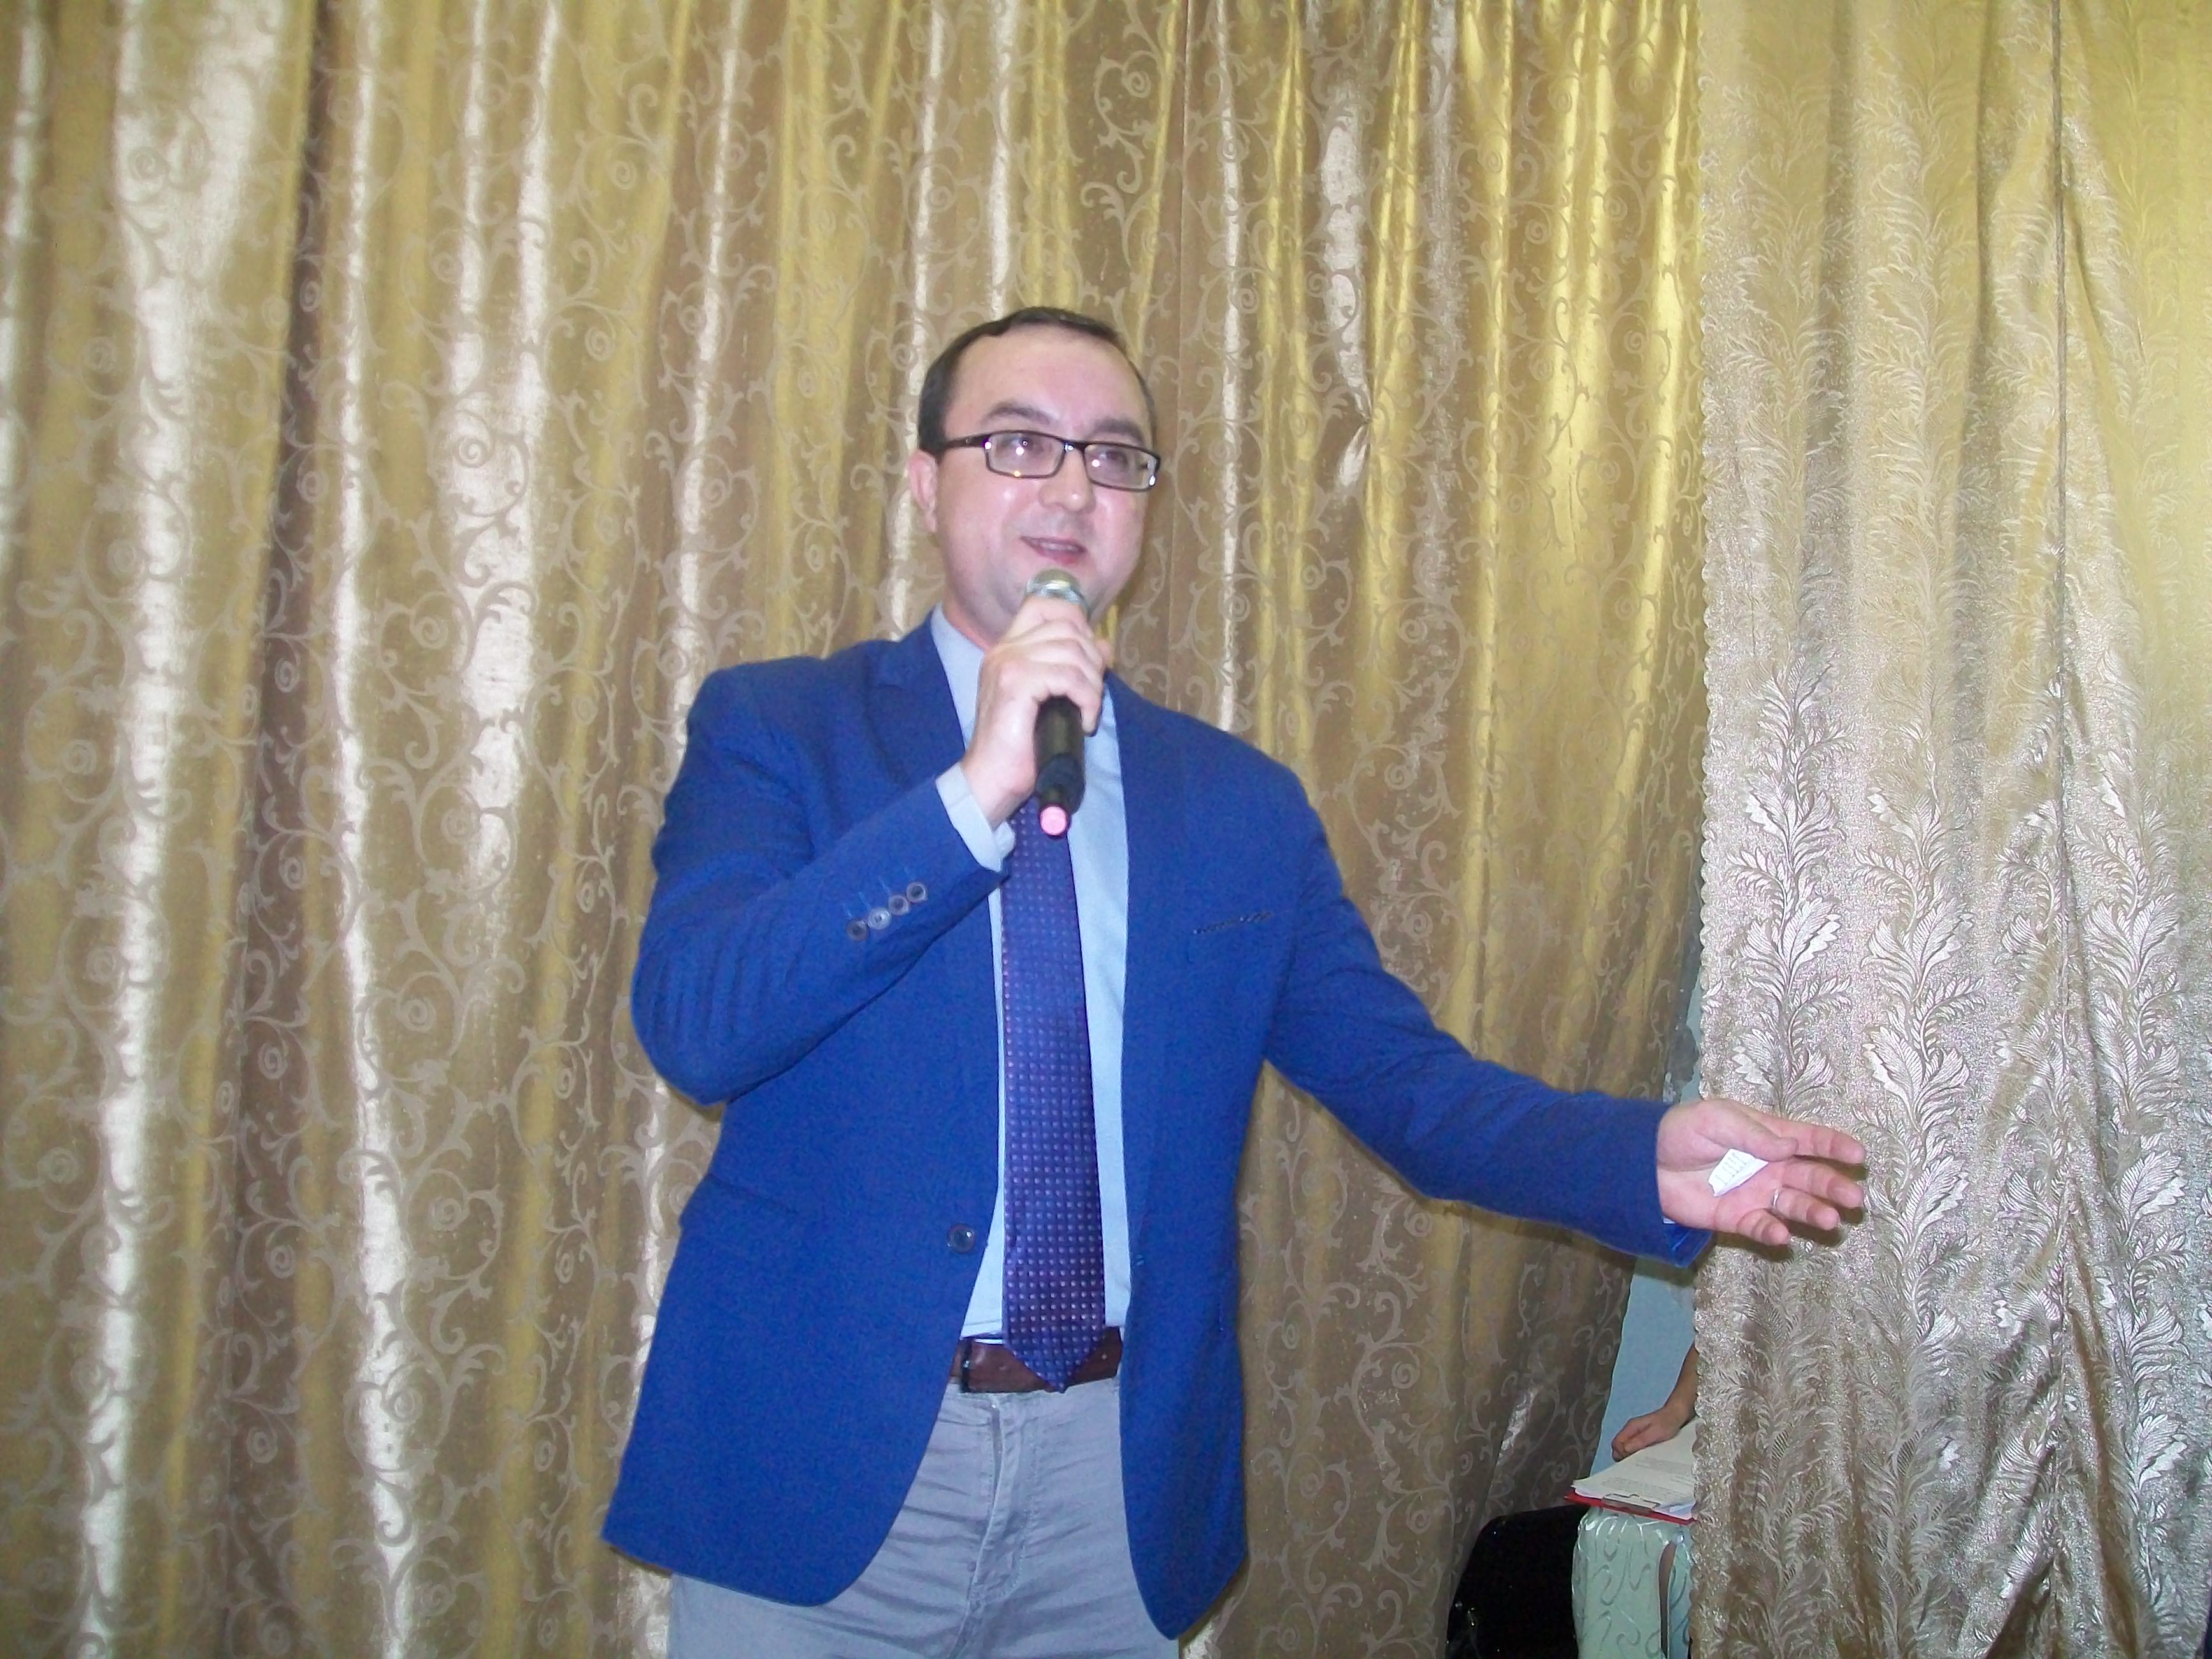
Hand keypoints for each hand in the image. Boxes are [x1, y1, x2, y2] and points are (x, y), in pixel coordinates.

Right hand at [960, 591, 1111, 825]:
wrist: (991, 779)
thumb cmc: (1021, 745)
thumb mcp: (1051, 698)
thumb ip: (1071, 667)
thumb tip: (1104, 646)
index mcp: (1007, 648)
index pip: (1045, 606)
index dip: (1077, 622)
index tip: (1087, 659)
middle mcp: (1004, 649)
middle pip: (1067, 627)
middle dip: (1092, 659)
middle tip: (1092, 694)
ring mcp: (1007, 663)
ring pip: (1072, 651)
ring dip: (1092, 683)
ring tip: (1088, 711)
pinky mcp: (1016, 684)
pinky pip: (1068, 676)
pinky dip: (1087, 699)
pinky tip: (1084, 722)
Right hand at [1611, 1399, 1690, 1459]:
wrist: (1677, 1415)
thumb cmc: (1667, 1423)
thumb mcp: (1654, 1433)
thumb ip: (1639, 1441)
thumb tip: (1624, 1450)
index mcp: (1631, 1427)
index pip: (1616, 1443)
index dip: (1620, 1454)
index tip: (1630, 1462)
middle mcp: (1631, 1430)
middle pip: (1619, 1446)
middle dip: (1624, 1456)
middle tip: (1635, 1465)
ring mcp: (1636, 1433)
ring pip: (1626, 1447)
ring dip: (1630, 1455)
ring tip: (1641, 1464)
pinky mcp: (1642, 1437)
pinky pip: (1634, 1447)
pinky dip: (1637, 1453)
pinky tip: (1645, 1459)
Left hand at [1655, 1098, 1864, 1247]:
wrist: (1644, 1162)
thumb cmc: (1682, 1132)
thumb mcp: (1716, 1120)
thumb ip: (1752, 1134)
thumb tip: (1790, 1145)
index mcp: (1767, 1136)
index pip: (1808, 1140)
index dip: (1835, 1146)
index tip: (1859, 1156)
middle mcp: (1769, 1166)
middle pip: (1810, 1176)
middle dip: (1833, 1186)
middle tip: (1853, 1198)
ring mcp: (1755, 1194)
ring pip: (1793, 1204)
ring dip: (1813, 1212)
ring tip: (1830, 1221)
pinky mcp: (1737, 1218)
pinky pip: (1761, 1227)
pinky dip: (1773, 1231)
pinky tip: (1782, 1234)